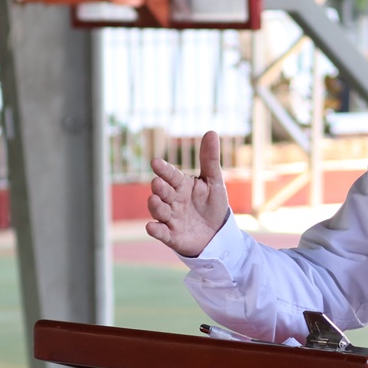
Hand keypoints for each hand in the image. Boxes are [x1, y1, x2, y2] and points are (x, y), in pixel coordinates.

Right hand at [145, 131, 229, 256]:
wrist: (217, 233)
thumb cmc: (212, 204)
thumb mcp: (214, 181)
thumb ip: (210, 159)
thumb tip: (211, 132)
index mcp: (181, 185)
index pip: (171, 175)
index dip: (164, 169)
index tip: (156, 162)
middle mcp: (172, 200)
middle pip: (163, 192)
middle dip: (160, 187)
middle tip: (157, 182)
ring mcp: (170, 218)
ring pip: (159, 211)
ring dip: (156, 206)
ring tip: (154, 199)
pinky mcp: (171, 236)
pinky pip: (161, 233)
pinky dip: (156, 230)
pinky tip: (151, 227)